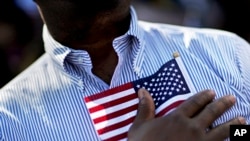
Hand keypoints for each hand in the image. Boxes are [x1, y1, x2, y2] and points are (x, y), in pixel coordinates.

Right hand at [128, 89, 245, 140]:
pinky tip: (235, 140)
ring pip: (221, 130)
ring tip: (242, 119)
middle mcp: (191, 127)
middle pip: (210, 113)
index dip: (203, 96)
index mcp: (176, 118)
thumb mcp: (139, 126)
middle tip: (231, 98)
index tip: (211, 92)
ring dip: (232, 124)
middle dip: (222, 104)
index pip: (193, 103)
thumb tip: (142, 90)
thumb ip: (145, 108)